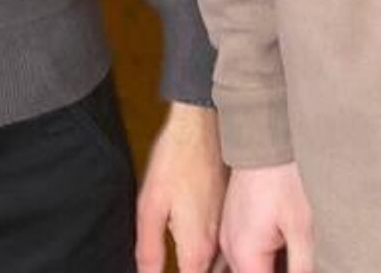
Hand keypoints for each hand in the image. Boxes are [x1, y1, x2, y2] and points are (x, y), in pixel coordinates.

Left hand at [135, 102, 226, 272]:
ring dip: (211, 270)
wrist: (202, 123)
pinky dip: (220, 256)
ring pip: (224, 267)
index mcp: (197, 248)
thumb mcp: (150, 206)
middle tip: (176, 264)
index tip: (163, 271)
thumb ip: (148, 251)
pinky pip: (228, 247)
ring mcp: (229, 227)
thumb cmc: (176, 159)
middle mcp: (219, 243)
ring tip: (188, 262)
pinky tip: (203, 249)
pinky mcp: (232, 212)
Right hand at [220, 161, 314, 272]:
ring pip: (246, 269)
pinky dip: (258, 256)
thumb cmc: (280, 183)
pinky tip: (274, 243)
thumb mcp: (300, 228)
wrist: (259, 147)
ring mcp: (227, 240)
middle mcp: (230, 251)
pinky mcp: (229, 229)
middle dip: (274, 271)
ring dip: (266, 266)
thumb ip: (301, 267)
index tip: (293, 266)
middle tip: (290, 255)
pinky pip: (242, 255)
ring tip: (283, 246)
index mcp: (245, 256)